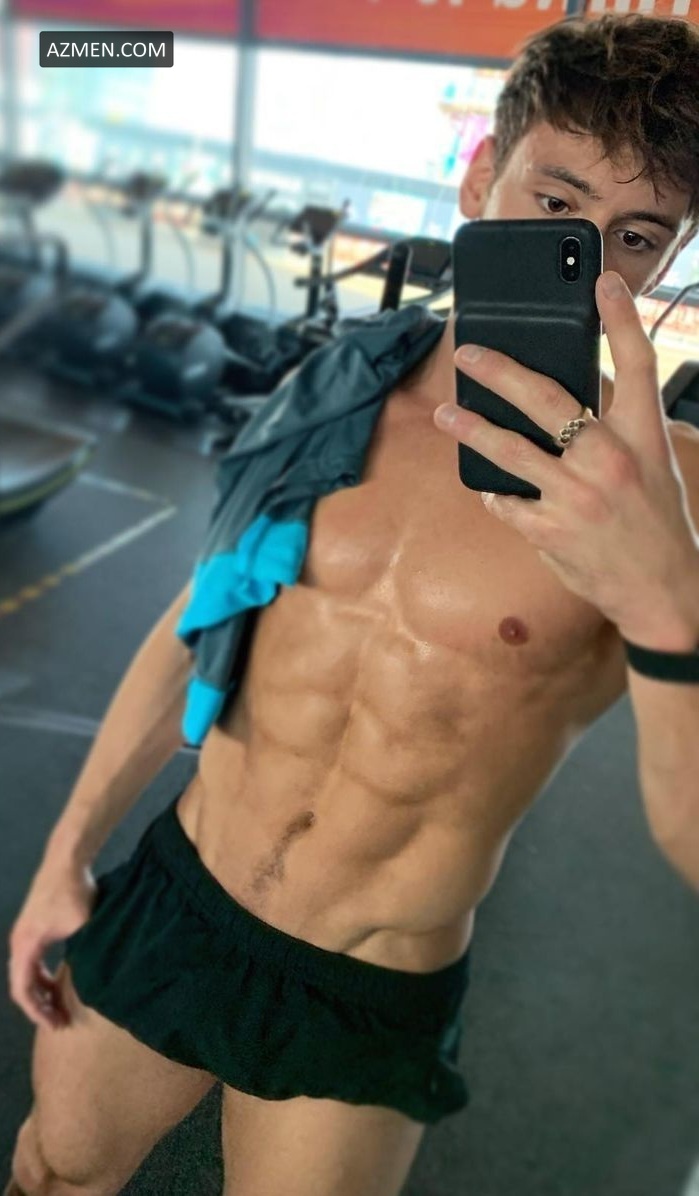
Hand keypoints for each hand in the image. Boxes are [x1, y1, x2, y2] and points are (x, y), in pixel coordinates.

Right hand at [8, 858, 97, 1029]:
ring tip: (60, 1007)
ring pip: (26, 973)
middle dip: (39, 1006)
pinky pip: (32, 961)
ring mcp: (24, 934)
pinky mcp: (33, 928)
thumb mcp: (81, 927)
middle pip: (22, 985)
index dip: (37, 1012)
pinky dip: (43, 976)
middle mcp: (19, 942)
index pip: (22, 990)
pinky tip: (59, 983)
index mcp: (26, 945)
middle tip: (60, 1022)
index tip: (55, 1024)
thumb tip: (88, 978)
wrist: (67, 860)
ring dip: (41, 991)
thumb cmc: (74, 892)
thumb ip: (79, 953)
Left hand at [434, 270, 698, 635]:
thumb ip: (616, 429)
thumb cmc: (656, 522)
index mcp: (644, 437)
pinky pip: (509, 502)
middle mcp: (611, 460)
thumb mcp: (652, 465)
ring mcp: (577, 497)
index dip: (621, 318)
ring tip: (446, 415)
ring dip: (472, 428)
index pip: (638, 364)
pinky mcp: (551, 532)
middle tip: (468, 353)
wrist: (663, 590)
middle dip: (502, 371)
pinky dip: (497, 493)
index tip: (600, 281)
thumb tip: (567, 401)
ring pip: (511, 451)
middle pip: (549, 398)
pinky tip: (489, 486)